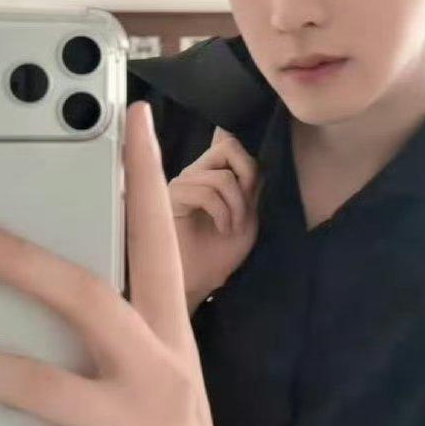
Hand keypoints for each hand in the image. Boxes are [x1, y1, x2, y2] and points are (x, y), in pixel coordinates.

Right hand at [168, 126, 263, 311]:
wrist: (198, 283)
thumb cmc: (219, 254)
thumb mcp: (247, 213)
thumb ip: (249, 182)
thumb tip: (248, 149)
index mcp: (210, 175)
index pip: (229, 142)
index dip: (248, 160)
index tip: (253, 191)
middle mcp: (194, 174)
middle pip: (229, 146)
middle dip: (247, 176)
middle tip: (247, 208)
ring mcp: (181, 184)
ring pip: (222, 177)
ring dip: (237, 207)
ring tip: (231, 228)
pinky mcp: (171, 198)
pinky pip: (207, 193)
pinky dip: (223, 214)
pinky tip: (222, 229)